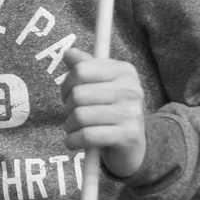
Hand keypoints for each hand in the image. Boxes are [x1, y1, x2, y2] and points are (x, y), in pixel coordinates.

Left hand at [60, 48, 145, 177]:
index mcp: (124, 71)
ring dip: (69, 126)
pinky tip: (73, 141)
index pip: (80, 70)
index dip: (67, 83)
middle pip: (78, 94)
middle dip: (67, 107)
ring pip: (80, 116)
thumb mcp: (98, 84)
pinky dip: (73, 140)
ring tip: (74, 128)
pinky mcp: (128, 135)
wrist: (132, 146)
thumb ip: (83, 66)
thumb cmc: (109, 110)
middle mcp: (131, 89)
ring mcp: (131, 112)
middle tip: (72, 114)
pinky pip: (87, 135)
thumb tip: (68, 53)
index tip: (68, 93)